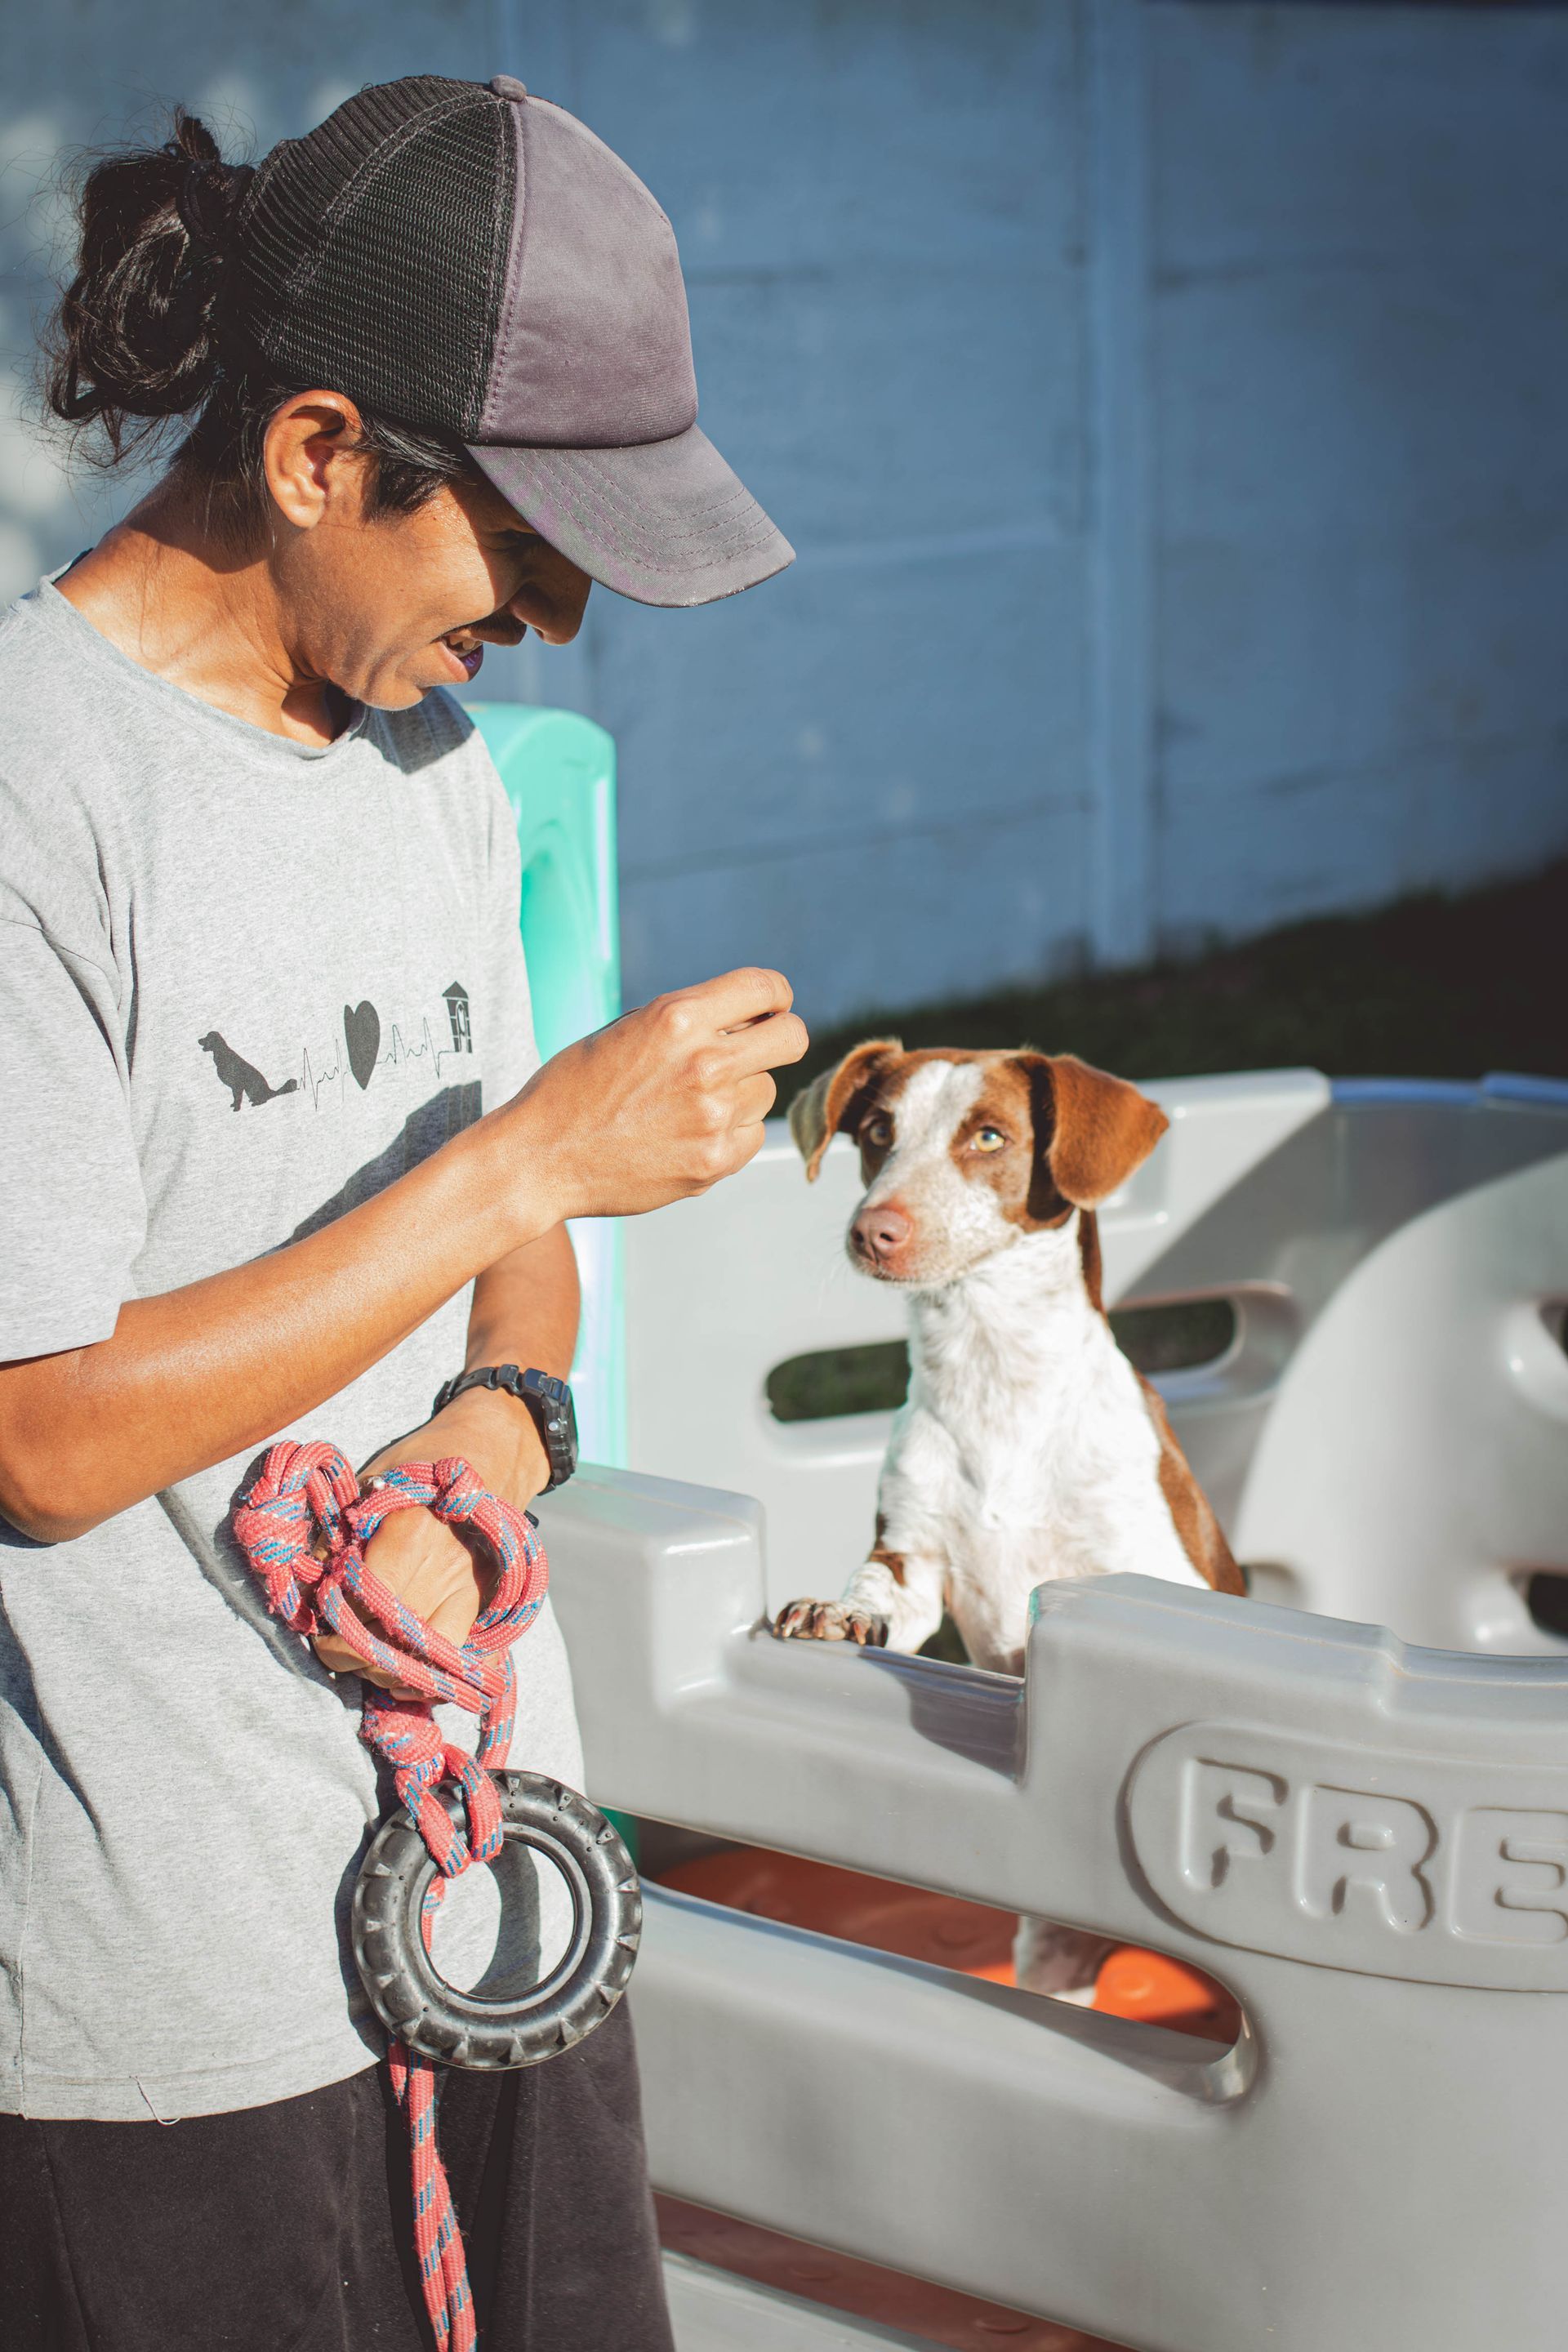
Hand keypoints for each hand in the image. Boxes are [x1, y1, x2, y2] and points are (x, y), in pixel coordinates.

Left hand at [312, 1388, 548, 1693]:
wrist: (491, 1455)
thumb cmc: (422, 1465)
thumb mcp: (372, 1483)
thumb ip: (340, 1534)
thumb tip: (310, 1581)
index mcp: (407, 1537)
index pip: (355, 1602)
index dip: (328, 1620)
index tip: (317, 1620)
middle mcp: (440, 1571)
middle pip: (381, 1638)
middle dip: (346, 1651)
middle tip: (330, 1646)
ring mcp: (467, 1592)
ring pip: (416, 1659)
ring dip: (382, 1670)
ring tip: (362, 1660)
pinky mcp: (484, 1604)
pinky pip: (452, 1659)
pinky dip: (425, 1678)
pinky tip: (401, 1675)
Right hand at [500, 967, 807, 1225]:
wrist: (540, 1157)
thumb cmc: (575, 1088)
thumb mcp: (629, 1029)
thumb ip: (690, 1020)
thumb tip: (750, 1017)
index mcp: (678, 1017)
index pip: (767, 988)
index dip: (775, 997)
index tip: (769, 1009)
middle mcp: (704, 1063)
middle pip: (792, 1038)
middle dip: (780, 1038)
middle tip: (759, 1049)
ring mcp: (713, 1117)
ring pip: (766, 1091)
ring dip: (740, 1094)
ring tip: (686, 1105)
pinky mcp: (714, 1162)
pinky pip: (753, 1135)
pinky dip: (729, 1134)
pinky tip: (686, 1135)